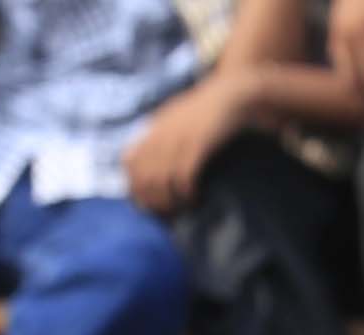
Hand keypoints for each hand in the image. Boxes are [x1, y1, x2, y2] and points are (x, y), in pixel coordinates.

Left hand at [121, 78, 235, 212]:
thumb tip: (156, 162)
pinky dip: (187, 193)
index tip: (149, 203)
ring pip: (161, 181)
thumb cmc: (211, 108)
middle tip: (169, 214)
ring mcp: (179, 140)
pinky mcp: (198, 145)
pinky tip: (196, 198)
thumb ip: (164, 134)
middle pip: (143, 178)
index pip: (129, 163)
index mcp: (155, 129)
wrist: (234, 92)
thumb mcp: (179, 117)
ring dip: (171, 202)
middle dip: (153, 201)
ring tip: (183, 209)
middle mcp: (162, 135)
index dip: (135, 186)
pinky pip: (184, 176)